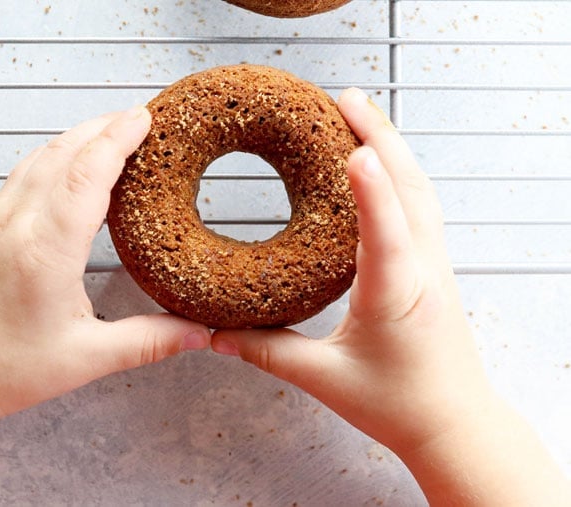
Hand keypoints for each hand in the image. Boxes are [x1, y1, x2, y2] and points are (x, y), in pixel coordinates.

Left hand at [0, 107, 210, 434]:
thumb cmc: (11, 368)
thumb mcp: (89, 358)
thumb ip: (149, 341)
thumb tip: (200, 333)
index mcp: (45, 252)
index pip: (86, 176)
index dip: (117, 140)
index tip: (145, 119)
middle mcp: (15, 224)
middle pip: (63, 152)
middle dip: (103, 126)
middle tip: (140, 117)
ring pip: (40, 156)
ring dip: (79, 137)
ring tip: (113, 132)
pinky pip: (23, 171)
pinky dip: (55, 155)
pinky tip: (73, 162)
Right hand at [212, 88, 490, 453]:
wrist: (454, 424)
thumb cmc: (398, 406)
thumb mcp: (325, 379)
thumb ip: (268, 351)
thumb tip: (217, 334)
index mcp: (396, 295)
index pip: (384, 233)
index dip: (371, 189)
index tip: (353, 146)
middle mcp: (423, 271)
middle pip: (411, 190)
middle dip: (380, 136)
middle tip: (346, 98)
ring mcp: (435, 266)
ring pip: (422, 191)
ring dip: (394, 148)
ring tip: (361, 116)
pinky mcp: (435, 268)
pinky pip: (422, 207)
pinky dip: (402, 174)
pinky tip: (383, 166)